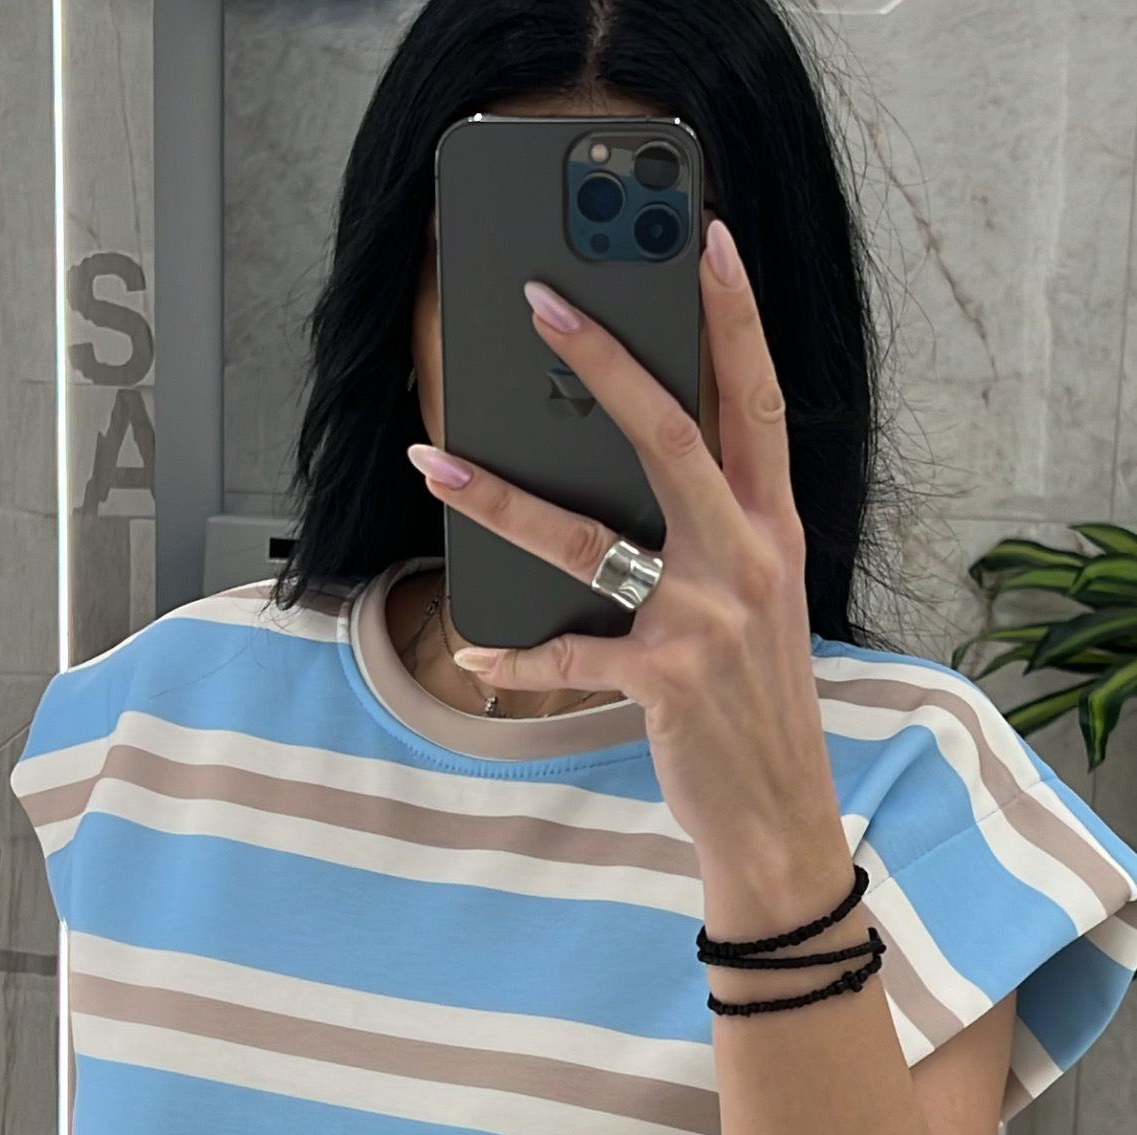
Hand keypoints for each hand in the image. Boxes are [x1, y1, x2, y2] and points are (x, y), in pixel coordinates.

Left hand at [406, 219, 851, 931]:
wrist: (779, 816)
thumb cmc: (754, 704)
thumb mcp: (756, 604)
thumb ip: (714, 533)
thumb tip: (632, 470)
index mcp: (774, 529)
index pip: (757, 400)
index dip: (735, 317)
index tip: (707, 238)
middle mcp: (748, 558)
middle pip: (672, 435)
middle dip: (605, 361)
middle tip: (542, 301)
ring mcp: (709, 618)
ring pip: (590, 534)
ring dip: (501, 497)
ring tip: (435, 460)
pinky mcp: (666, 679)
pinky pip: (573, 652)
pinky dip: (518, 655)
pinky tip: (477, 652)